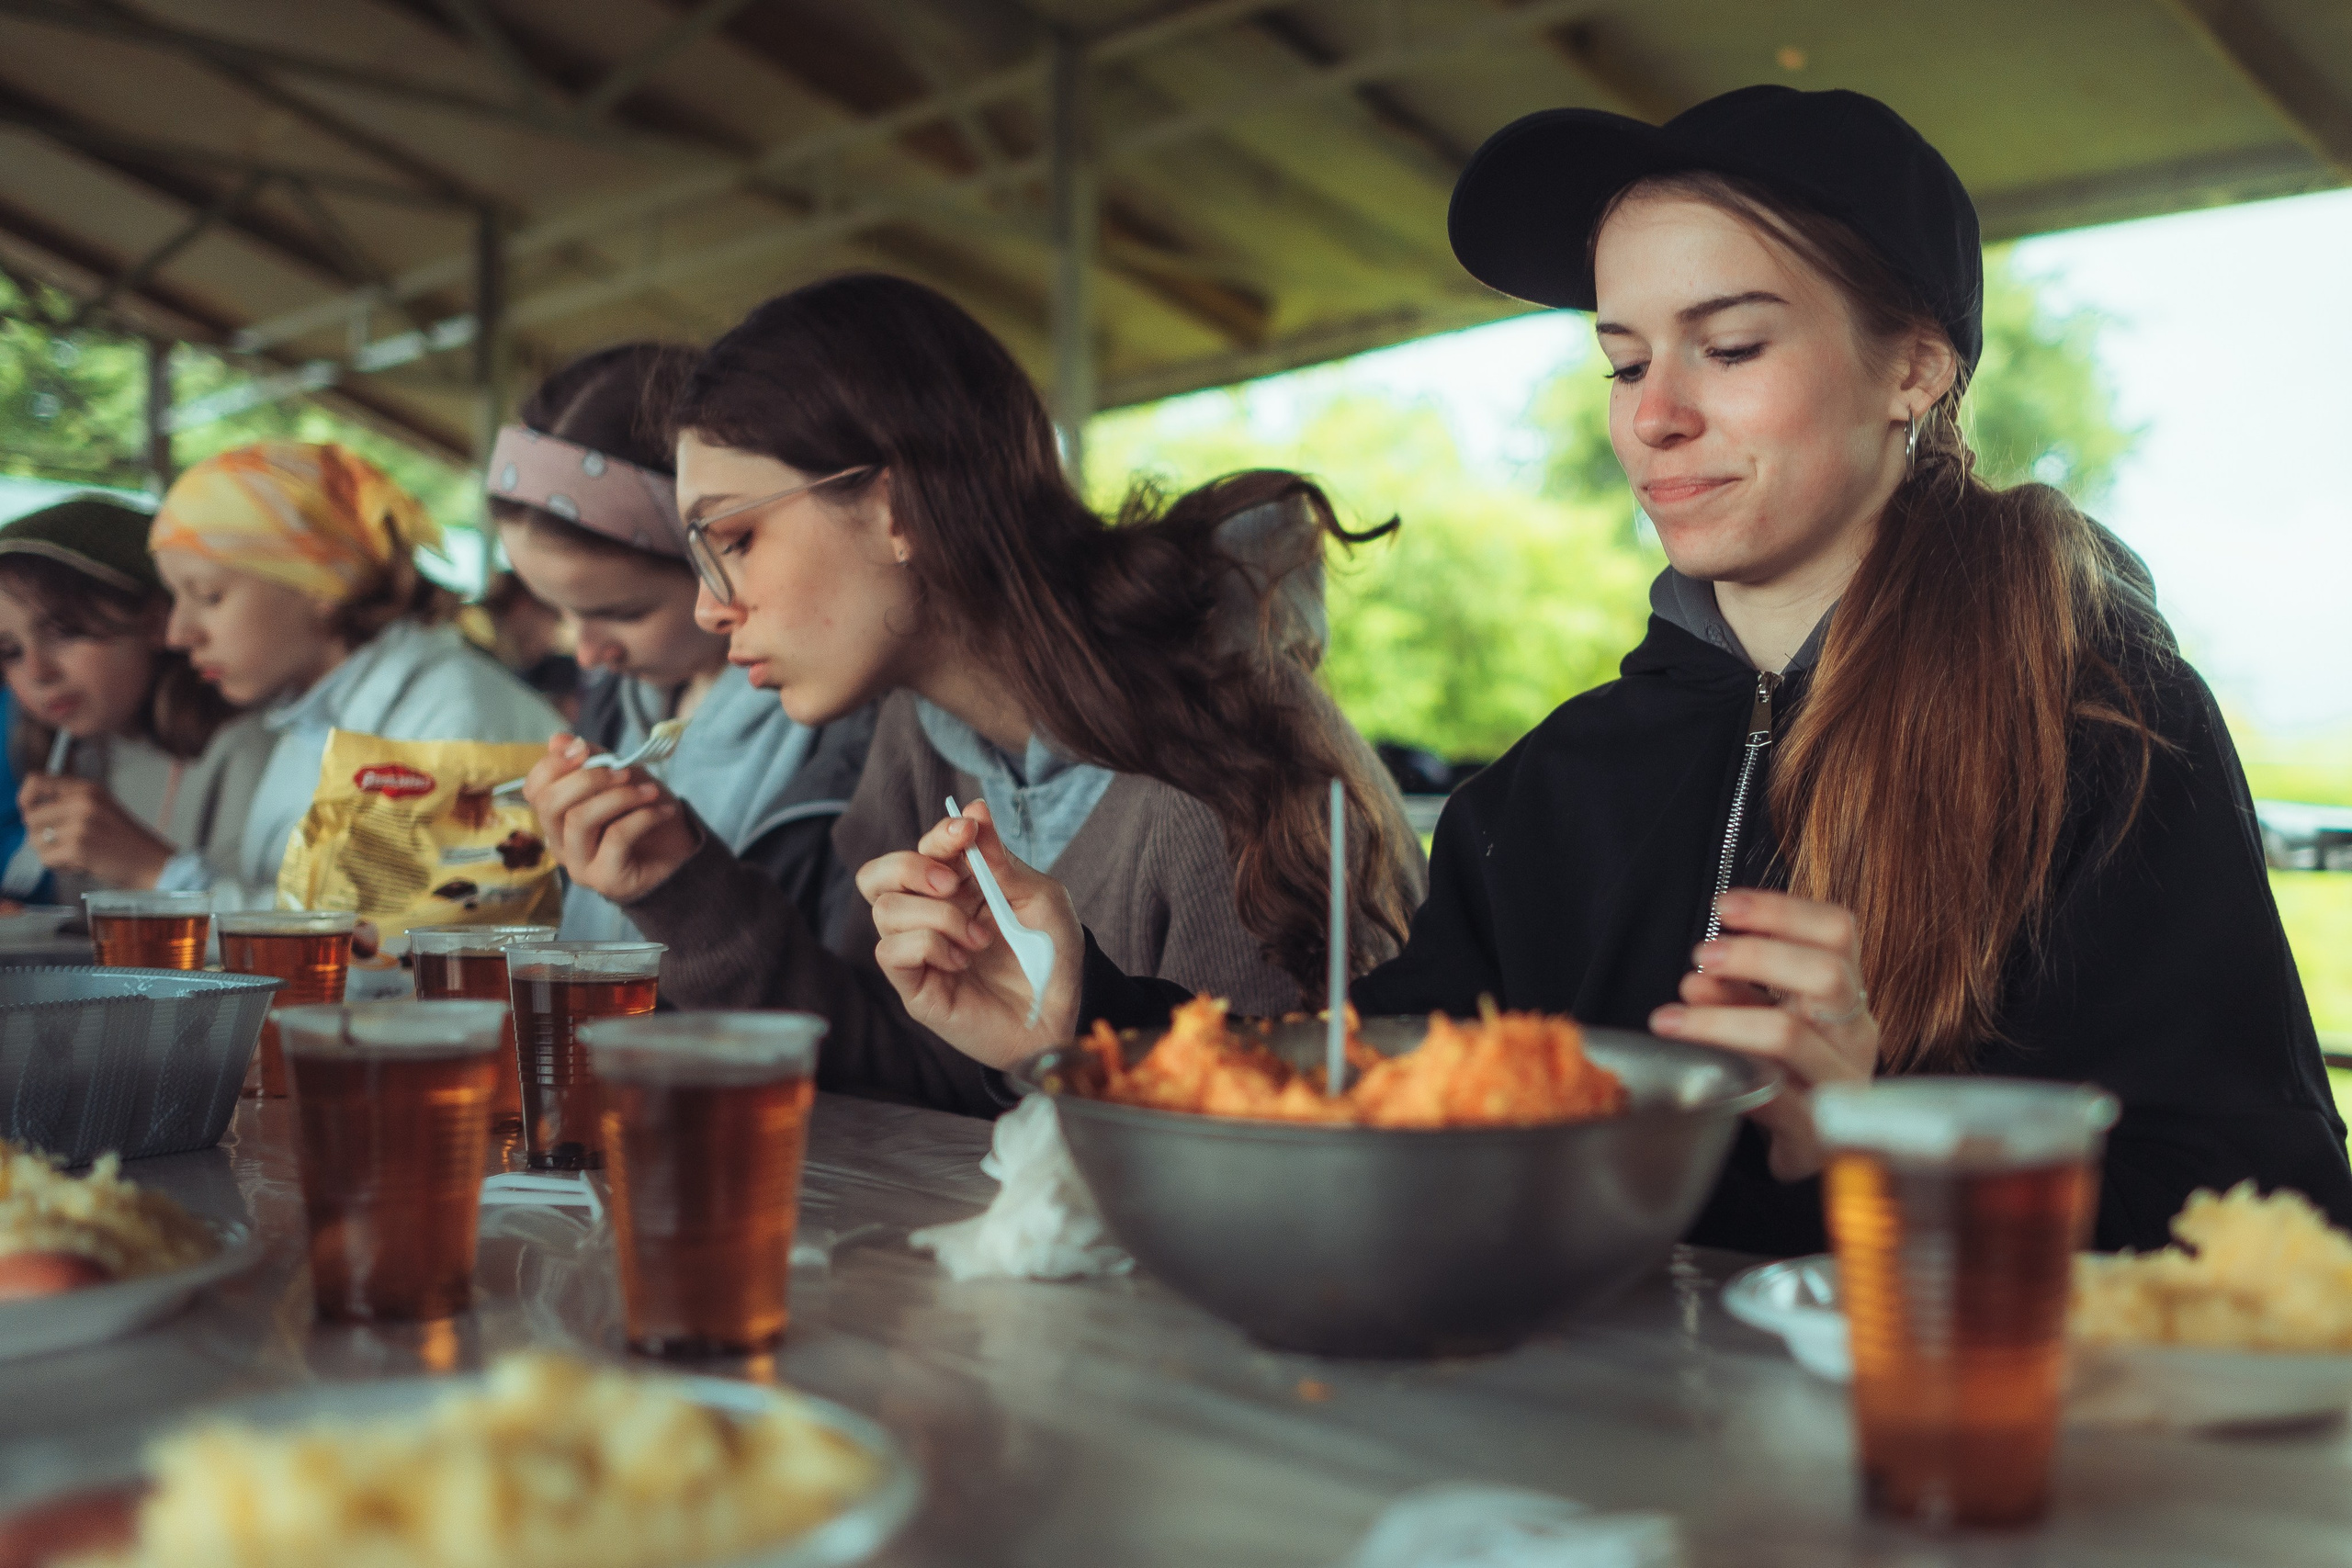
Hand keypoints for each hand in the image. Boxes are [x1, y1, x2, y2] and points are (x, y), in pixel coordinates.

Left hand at [17, 776, 174, 887]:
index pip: (36, 782)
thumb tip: (29, 809)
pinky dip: (59, 866)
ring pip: (35, 839)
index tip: (31, 813)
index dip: (26, 798)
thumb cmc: (127, 841)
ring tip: (76, 854)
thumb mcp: (101, 808)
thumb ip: (69, 802)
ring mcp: (80, 824)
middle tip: (65, 843)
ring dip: (50, 852)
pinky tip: (80, 865)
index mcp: (88, 789)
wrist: (153, 863)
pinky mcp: (78, 847)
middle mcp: (83, 802)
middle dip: (41, 834)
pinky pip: (46, 858)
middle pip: (31, 816)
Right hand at [520, 734, 698, 904]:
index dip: (552, 765)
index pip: (534, 790)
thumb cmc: (645, 813)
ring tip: (650, 791)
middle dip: (587, 779)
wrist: (680, 855)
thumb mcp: (623, 777)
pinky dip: (643, 816)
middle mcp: (560, 844)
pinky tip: (663, 811)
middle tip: (625, 771)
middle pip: (550, 805)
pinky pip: (616, 838)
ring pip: (580, 820)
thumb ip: (593, 759)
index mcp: (557, 818)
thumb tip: (557, 739)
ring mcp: (580, 866)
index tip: (583, 748)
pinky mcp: (606, 879)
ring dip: (619, 797)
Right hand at [857, 801, 1082, 1068]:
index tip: (967, 831)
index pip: (921, 850)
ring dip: (937, 915)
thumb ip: (1003, 860)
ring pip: (885, 911)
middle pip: (876, 876)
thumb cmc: (1053, 957)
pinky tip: (962, 961)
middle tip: (951, 883)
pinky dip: (929, 946)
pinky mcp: (915, 988)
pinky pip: (891, 952)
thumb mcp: (1039, 899)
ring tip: (979, 939)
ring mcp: (918, 953)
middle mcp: (929, 916)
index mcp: (957, 889)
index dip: (937, 835)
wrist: (1063, 1014)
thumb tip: (974, 810)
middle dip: (911, 867)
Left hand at [1648, 888, 1877, 1181]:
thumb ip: (1740, 989)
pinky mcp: (1815, 1134)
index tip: (1725, 906)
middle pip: (1826, 974)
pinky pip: (1778, 1101)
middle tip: (1702, 956)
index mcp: (1846, 996)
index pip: (1837, 932)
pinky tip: (1702, 1071)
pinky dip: (1735, 1077)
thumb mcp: (1766, 1016)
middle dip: (1756, 956)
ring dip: (1720, 1018)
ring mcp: (1841, 1084)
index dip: (1782, 910)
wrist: (1811, 1145)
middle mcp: (1854, 1035)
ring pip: (1788, 1035)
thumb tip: (1702, 973)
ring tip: (1672, 1017)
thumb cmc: (1787, 1068)